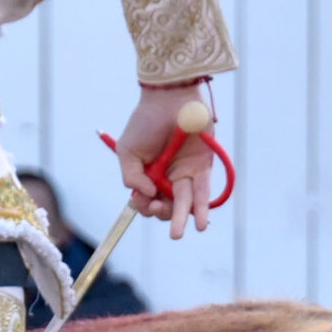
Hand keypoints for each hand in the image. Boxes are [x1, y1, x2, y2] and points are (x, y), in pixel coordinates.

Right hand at [114, 85, 216, 239]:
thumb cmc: (146, 121)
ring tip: (177, 234)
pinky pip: (203, 193)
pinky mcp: (203, 168)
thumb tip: (148, 196)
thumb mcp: (128, 151)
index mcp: (147, 175)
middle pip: (164, 206)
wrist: (171, 97)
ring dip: (180, 220)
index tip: (143, 198)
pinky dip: (201, 210)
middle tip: (157, 207)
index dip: (143, 206)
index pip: (145, 201)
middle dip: (159, 213)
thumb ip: (132, 177)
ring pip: (183, 205)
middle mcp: (166, 177)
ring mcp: (185, 174)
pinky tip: (200, 224)